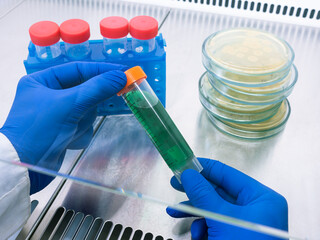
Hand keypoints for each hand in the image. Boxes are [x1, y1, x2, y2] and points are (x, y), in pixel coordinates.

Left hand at [0, 62, 126, 193]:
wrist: (26, 167)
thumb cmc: (40, 130)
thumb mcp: (69, 105)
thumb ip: (97, 88)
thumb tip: (121, 76)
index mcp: (42, 81)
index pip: (77, 69)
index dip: (101, 70)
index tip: (122, 72)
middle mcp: (49, 95)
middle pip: (85, 91)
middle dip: (90, 102)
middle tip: (114, 96)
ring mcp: (58, 114)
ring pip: (87, 109)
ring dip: (84, 121)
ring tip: (72, 129)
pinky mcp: (64, 130)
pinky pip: (83, 124)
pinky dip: (80, 132)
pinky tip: (69, 140)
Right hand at [167, 158, 287, 239]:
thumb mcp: (221, 218)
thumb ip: (203, 193)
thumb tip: (188, 173)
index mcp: (261, 198)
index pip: (227, 174)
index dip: (203, 167)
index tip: (184, 164)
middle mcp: (255, 209)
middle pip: (218, 192)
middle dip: (195, 192)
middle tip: (175, 184)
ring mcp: (246, 224)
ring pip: (214, 210)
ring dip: (194, 213)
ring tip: (174, 213)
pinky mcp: (236, 236)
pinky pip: (215, 225)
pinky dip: (203, 229)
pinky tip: (197, 236)